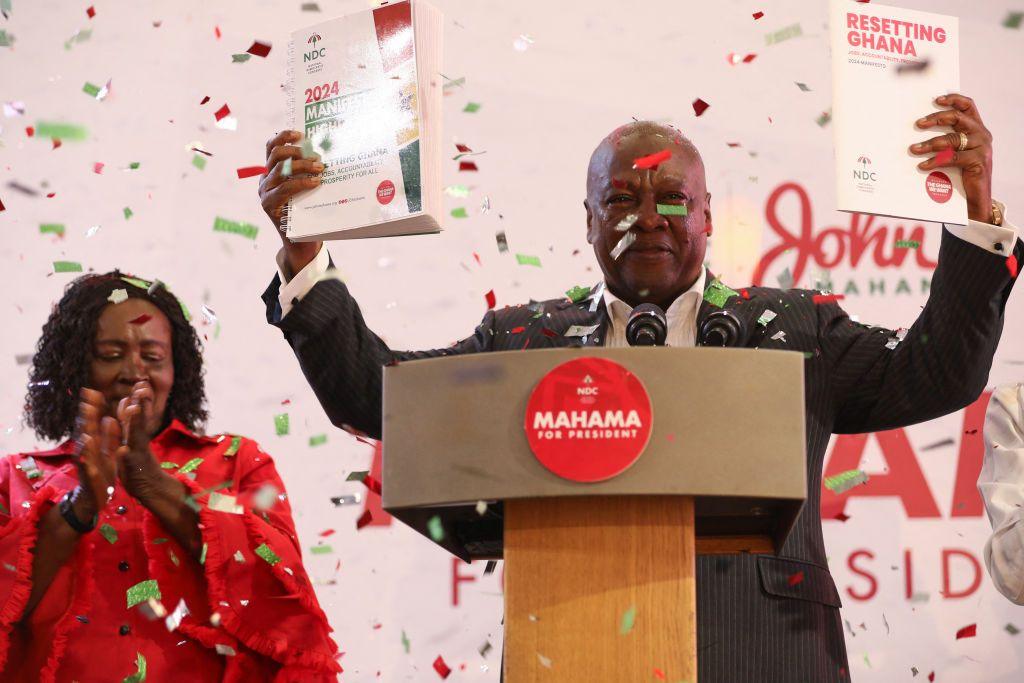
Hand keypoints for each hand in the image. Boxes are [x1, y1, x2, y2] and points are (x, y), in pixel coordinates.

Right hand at [74, 389, 119, 517]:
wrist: (94, 497)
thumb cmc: (101, 471)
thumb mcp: (108, 451)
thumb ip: (109, 435)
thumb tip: (109, 418)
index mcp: (95, 443)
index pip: (93, 422)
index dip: (93, 407)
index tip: (93, 391)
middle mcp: (88, 451)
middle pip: (86, 432)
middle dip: (86, 420)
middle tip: (87, 403)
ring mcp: (86, 464)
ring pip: (85, 451)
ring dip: (85, 441)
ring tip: (87, 431)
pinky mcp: (89, 477)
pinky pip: (87, 470)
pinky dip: (86, 463)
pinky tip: (86, 458)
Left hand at [114, 381, 167, 502]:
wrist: (152, 490)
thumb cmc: (140, 464)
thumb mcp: (134, 440)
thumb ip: (130, 421)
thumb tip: (127, 400)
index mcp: (137, 435)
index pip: (139, 413)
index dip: (140, 399)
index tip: (141, 383)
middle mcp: (140, 443)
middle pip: (141, 421)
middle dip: (143, 405)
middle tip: (143, 387)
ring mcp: (138, 456)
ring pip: (136, 438)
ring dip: (135, 424)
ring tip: (133, 409)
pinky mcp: (133, 471)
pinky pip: (128, 464)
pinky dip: (126, 456)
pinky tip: (123, 449)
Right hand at [259, 130, 324, 273]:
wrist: (301, 241)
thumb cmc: (309, 211)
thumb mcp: (308, 188)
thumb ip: (309, 172)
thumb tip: (328, 154)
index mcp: (271, 172)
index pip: (271, 147)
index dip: (283, 137)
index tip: (300, 134)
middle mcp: (264, 179)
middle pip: (275, 155)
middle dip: (297, 151)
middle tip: (317, 156)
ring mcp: (264, 192)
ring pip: (280, 170)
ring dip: (302, 165)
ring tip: (320, 168)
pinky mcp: (268, 205)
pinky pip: (285, 189)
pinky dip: (302, 183)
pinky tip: (315, 183)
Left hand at [910, 93, 993, 222]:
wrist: (976, 197)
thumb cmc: (961, 173)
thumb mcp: (954, 152)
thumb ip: (945, 141)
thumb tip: (917, 132)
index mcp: (976, 128)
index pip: (968, 106)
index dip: (953, 99)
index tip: (936, 100)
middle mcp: (981, 134)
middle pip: (958, 117)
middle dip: (936, 118)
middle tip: (918, 124)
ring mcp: (981, 148)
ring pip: (952, 139)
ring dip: (930, 143)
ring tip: (913, 149)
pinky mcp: (979, 162)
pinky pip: (953, 158)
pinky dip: (935, 160)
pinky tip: (922, 165)